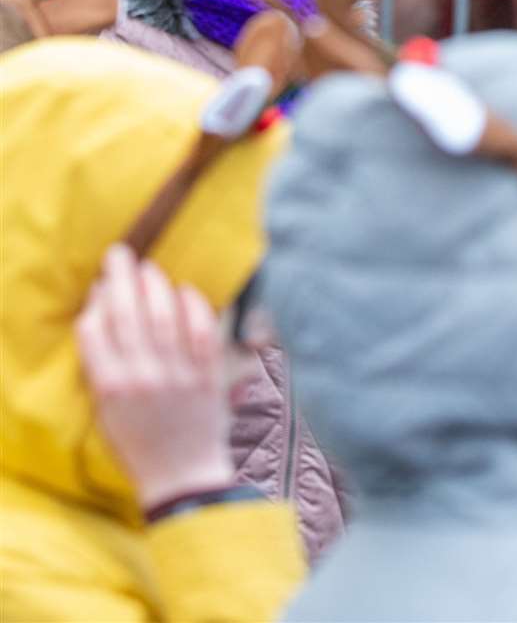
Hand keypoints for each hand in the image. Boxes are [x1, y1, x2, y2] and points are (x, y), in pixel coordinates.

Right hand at [76, 245, 234, 511]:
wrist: (182, 475)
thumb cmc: (138, 443)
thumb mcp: (105, 411)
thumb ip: (102, 368)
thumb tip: (101, 318)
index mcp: (110, 388)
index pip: (95, 332)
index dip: (95, 302)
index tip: (98, 284)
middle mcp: (142, 378)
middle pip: (127, 316)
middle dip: (120, 279)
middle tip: (119, 253)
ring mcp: (178, 376)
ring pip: (164, 317)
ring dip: (155, 286)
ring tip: (148, 267)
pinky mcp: (208, 377)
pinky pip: (203, 332)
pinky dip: (194, 307)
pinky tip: (186, 290)